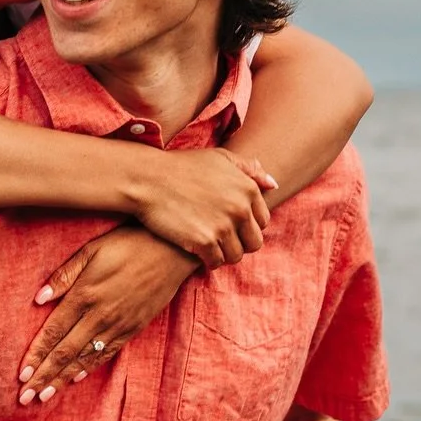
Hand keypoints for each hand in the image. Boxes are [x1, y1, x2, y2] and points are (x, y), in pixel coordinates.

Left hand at [16, 225, 196, 405]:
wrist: (173, 250)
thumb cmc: (129, 244)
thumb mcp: (92, 250)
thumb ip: (65, 275)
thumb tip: (39, 299)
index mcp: (84, 294)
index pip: (53, 331)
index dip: (35, 355)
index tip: (21, 375)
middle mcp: (99, 315)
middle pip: (64, 352)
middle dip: (43, 376)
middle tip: (26, 397)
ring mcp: (118, 324)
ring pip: (84, 358)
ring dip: (61, 379)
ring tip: (44, 396)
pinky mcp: (133, 328)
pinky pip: (107, 354)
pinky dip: (89, 368)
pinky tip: (75, 379)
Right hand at [133, 148, 276, 268]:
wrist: (147, 179)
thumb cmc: (181, 167)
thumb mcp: (218, 158)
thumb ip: (248, 169)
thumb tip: (273, 184)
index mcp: (247, 189)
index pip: (262, 221)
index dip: (245, 225)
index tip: (228, 223)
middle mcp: (240, 208)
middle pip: (253, 242)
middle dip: (238, 243)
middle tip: (218, 238)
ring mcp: (222, 226)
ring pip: (235, 256)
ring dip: (223, 254)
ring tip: (207, 245)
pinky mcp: (203, 242)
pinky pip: (215, 262)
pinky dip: (207, 260)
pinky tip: (196, 250)